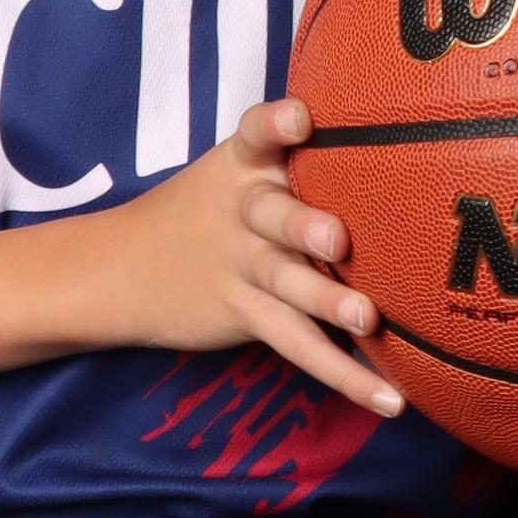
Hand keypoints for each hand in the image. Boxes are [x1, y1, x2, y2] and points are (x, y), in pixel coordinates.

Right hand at [89, 100, 404, 419]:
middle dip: (302, 227)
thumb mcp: (234, 170)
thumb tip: (397, 146)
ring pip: (288, 284)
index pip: (255, 134)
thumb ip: (294, 157)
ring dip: (328, 302)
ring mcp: (243, 268)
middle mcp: (243, 212)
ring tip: (369, 319)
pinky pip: (299, 346)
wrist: (120, 269)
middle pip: (272, 217)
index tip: (300, 118)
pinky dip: (345, 374)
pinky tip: (389, 399)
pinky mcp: (246, 316)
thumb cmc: (207, 209)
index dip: (275, 124)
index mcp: (243, 165)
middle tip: (336, 240)